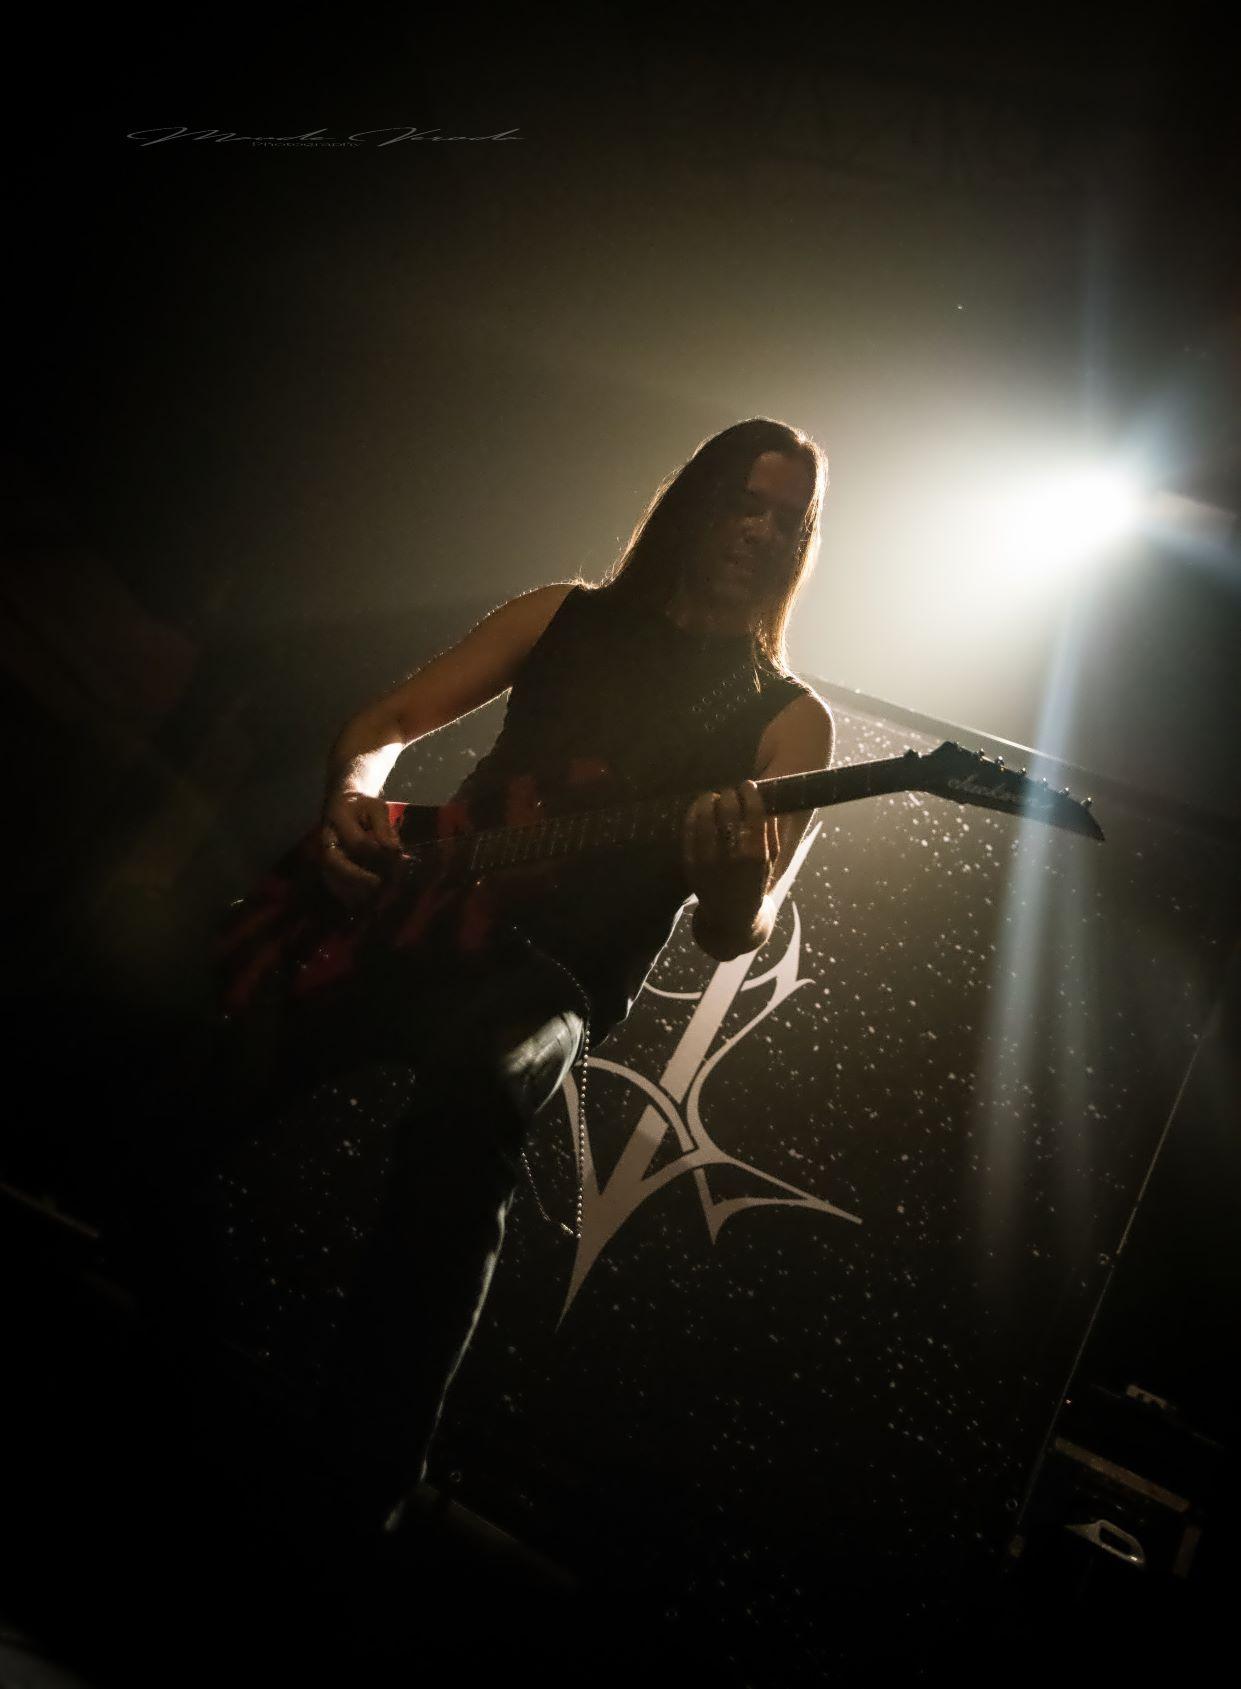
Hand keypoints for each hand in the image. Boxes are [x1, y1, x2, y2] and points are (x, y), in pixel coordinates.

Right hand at [319, 790, 405, 907]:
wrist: (342, 804)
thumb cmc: (363, 806)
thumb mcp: (378, 808)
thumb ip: (384, 828)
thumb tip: (393, 851)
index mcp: (339, 818)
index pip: (357, 841)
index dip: (376, 853)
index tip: (395, 859)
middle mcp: (327, 838)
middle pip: (333, 862)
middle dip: (356, 876)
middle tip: (378, 885)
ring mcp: (324, 853)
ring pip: (330, 876)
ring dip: (350, 890)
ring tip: (372, 899)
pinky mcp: (327, 866)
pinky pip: (332, 883)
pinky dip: (346, 896)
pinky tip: (363, 905)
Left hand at [682, 779, 778, 919]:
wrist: (731, 917)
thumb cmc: (754, 883)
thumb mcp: (771, 861)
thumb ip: (772, 831)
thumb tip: (765, 799)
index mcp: (757, 854)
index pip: (754, 811)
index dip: (750, 792)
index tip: (748, 785)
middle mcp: (732, 857)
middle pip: (728, 809)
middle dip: (729, 794)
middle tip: (729, 793)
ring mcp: (708, 860)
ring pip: (704, 815)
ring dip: (708, 799)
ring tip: (713, 797)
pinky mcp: (690, 864)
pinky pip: (688, 830)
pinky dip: (693, 813)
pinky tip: (699, 808)